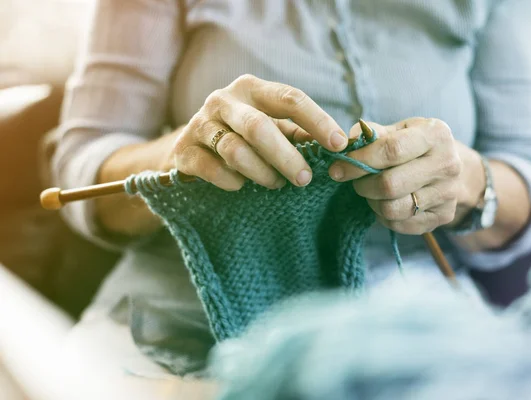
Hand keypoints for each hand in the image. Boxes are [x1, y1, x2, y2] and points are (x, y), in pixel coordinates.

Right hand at [172, 74, 347, 189]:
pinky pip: (212, 169)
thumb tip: (336, 147)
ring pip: (235, 150)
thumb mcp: (271, 127)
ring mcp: (200, 124)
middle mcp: (224, 100)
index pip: (290, 98)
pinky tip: (241, 186)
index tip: (339, 145)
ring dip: (261, 172)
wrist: (190, 148)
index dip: (318, 121)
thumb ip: (298, 134)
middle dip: (286, 156)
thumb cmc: (242, 136)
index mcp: (252, 89)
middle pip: (259, 126)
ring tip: (275, 184)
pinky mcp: (184, 150)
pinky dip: (232, 182)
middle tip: (304, 179)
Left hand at [328, 118, 484, 234]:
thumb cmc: (415, 145)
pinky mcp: (443, 216)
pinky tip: (384, 202)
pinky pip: (400, 224)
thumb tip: (345, 144)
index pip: (391, 150)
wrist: (450, 168)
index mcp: (435, 135)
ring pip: (393, 209)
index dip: (359, 161)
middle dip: (362, 185)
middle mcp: (447, 164)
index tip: (337, 168)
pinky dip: (384, 216)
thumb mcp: (398, 130)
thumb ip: (371, 134)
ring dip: (372, 202)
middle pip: (390, 185)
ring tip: (370, 191)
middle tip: (354, 181)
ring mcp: (447, 193)